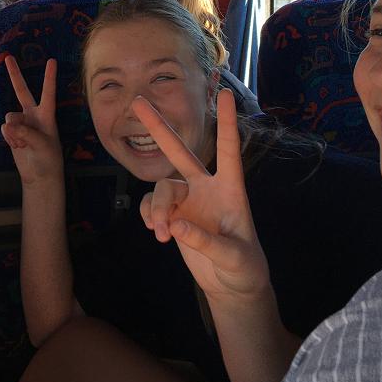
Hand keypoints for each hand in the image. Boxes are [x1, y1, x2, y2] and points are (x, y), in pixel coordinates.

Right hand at [0, 56, 62, 185]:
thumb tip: (8, 125)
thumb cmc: (48, 159)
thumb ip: (26, 132)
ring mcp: (21, 122)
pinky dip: (9, 137)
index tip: (52, 60)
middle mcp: (33, 114)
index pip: (48, 92)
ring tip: (23, 144)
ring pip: (9, 117)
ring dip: (13, 131)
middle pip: (22, 90)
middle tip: (7, 57)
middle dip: (14, 75)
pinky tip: (17, 146)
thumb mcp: (42, 145)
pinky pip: (5, 128)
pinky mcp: (12, 132)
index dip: (49, 77)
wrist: (39, 175)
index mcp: (47, 115)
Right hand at [133, 90, 269, 302]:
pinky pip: (153, 206)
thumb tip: (176, 224)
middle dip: (158, 128)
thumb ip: (206, 241)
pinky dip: (151, 216)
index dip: (227, 123)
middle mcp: (206, 188)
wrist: (231, 287)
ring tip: (161, 234)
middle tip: (138, 101)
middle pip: (180, 152)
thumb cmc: (243, 268)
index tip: (226, 94)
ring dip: (158, 208)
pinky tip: (157, 232)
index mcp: (231, 190)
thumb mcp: (234, 257)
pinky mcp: (174, 216)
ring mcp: (188, 201)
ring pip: (163, 188)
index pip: (228, 150)